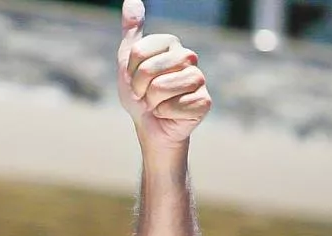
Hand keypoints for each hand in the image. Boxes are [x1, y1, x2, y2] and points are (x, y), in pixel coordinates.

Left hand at [117, 0, 211, 147]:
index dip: (130, 73)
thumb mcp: (127, 64)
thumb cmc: (140, 96)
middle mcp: (188, 56)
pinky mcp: (204, 101)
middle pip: (149, 70)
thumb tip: (131, 0)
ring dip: (152, 103)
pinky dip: (165, 114)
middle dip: (140, 90)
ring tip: (157, 105)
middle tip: (146, 97)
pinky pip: (175, 106)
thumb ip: (131, 34)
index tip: (136, 82)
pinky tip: (169, 114)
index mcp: (170, 44)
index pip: (138, 52)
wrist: (151, 128)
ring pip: (162, 88)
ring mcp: (199, 78)